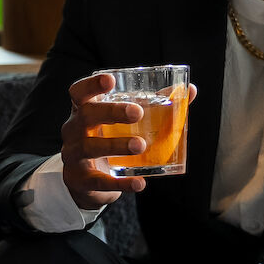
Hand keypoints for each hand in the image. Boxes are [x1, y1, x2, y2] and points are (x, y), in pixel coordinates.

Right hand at [60, 72, 195, 210]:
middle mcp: (74, 130)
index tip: (110, 80)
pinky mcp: (80, 180)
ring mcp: (74, 155)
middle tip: (136, 112)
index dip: (91, 85)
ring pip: (90, 147)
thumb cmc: (107, 140)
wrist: (84, 182)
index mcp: (83, 111)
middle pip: (86, 116)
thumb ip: (153, 106)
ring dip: (116, 145)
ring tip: (141, 145)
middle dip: (110, 112)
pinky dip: (121, 183)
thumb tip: (189, 90)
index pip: (79, 92)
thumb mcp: (121, 123)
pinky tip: (140, 183)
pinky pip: (99, 181)